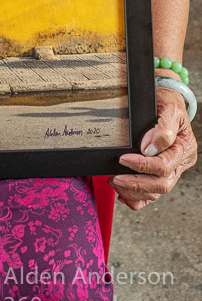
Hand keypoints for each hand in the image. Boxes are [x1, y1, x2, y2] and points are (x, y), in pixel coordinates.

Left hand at [109, 87, 197, 209]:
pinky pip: (152, 194)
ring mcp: (172, 170)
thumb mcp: (169, 108)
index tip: (124, 159)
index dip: (143, 165)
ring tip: (115, 182)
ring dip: (134, 192)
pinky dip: (137, 198)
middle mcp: (180, 162)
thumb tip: (149, 148)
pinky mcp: (162, 173)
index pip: (164, 165)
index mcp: (185, 148)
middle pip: (162, 184)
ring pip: (157, 192)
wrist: (167, 102)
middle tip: (116, 178)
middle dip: (136, 184)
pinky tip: (123, 194)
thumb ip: (163, 128)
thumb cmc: (167, 104)